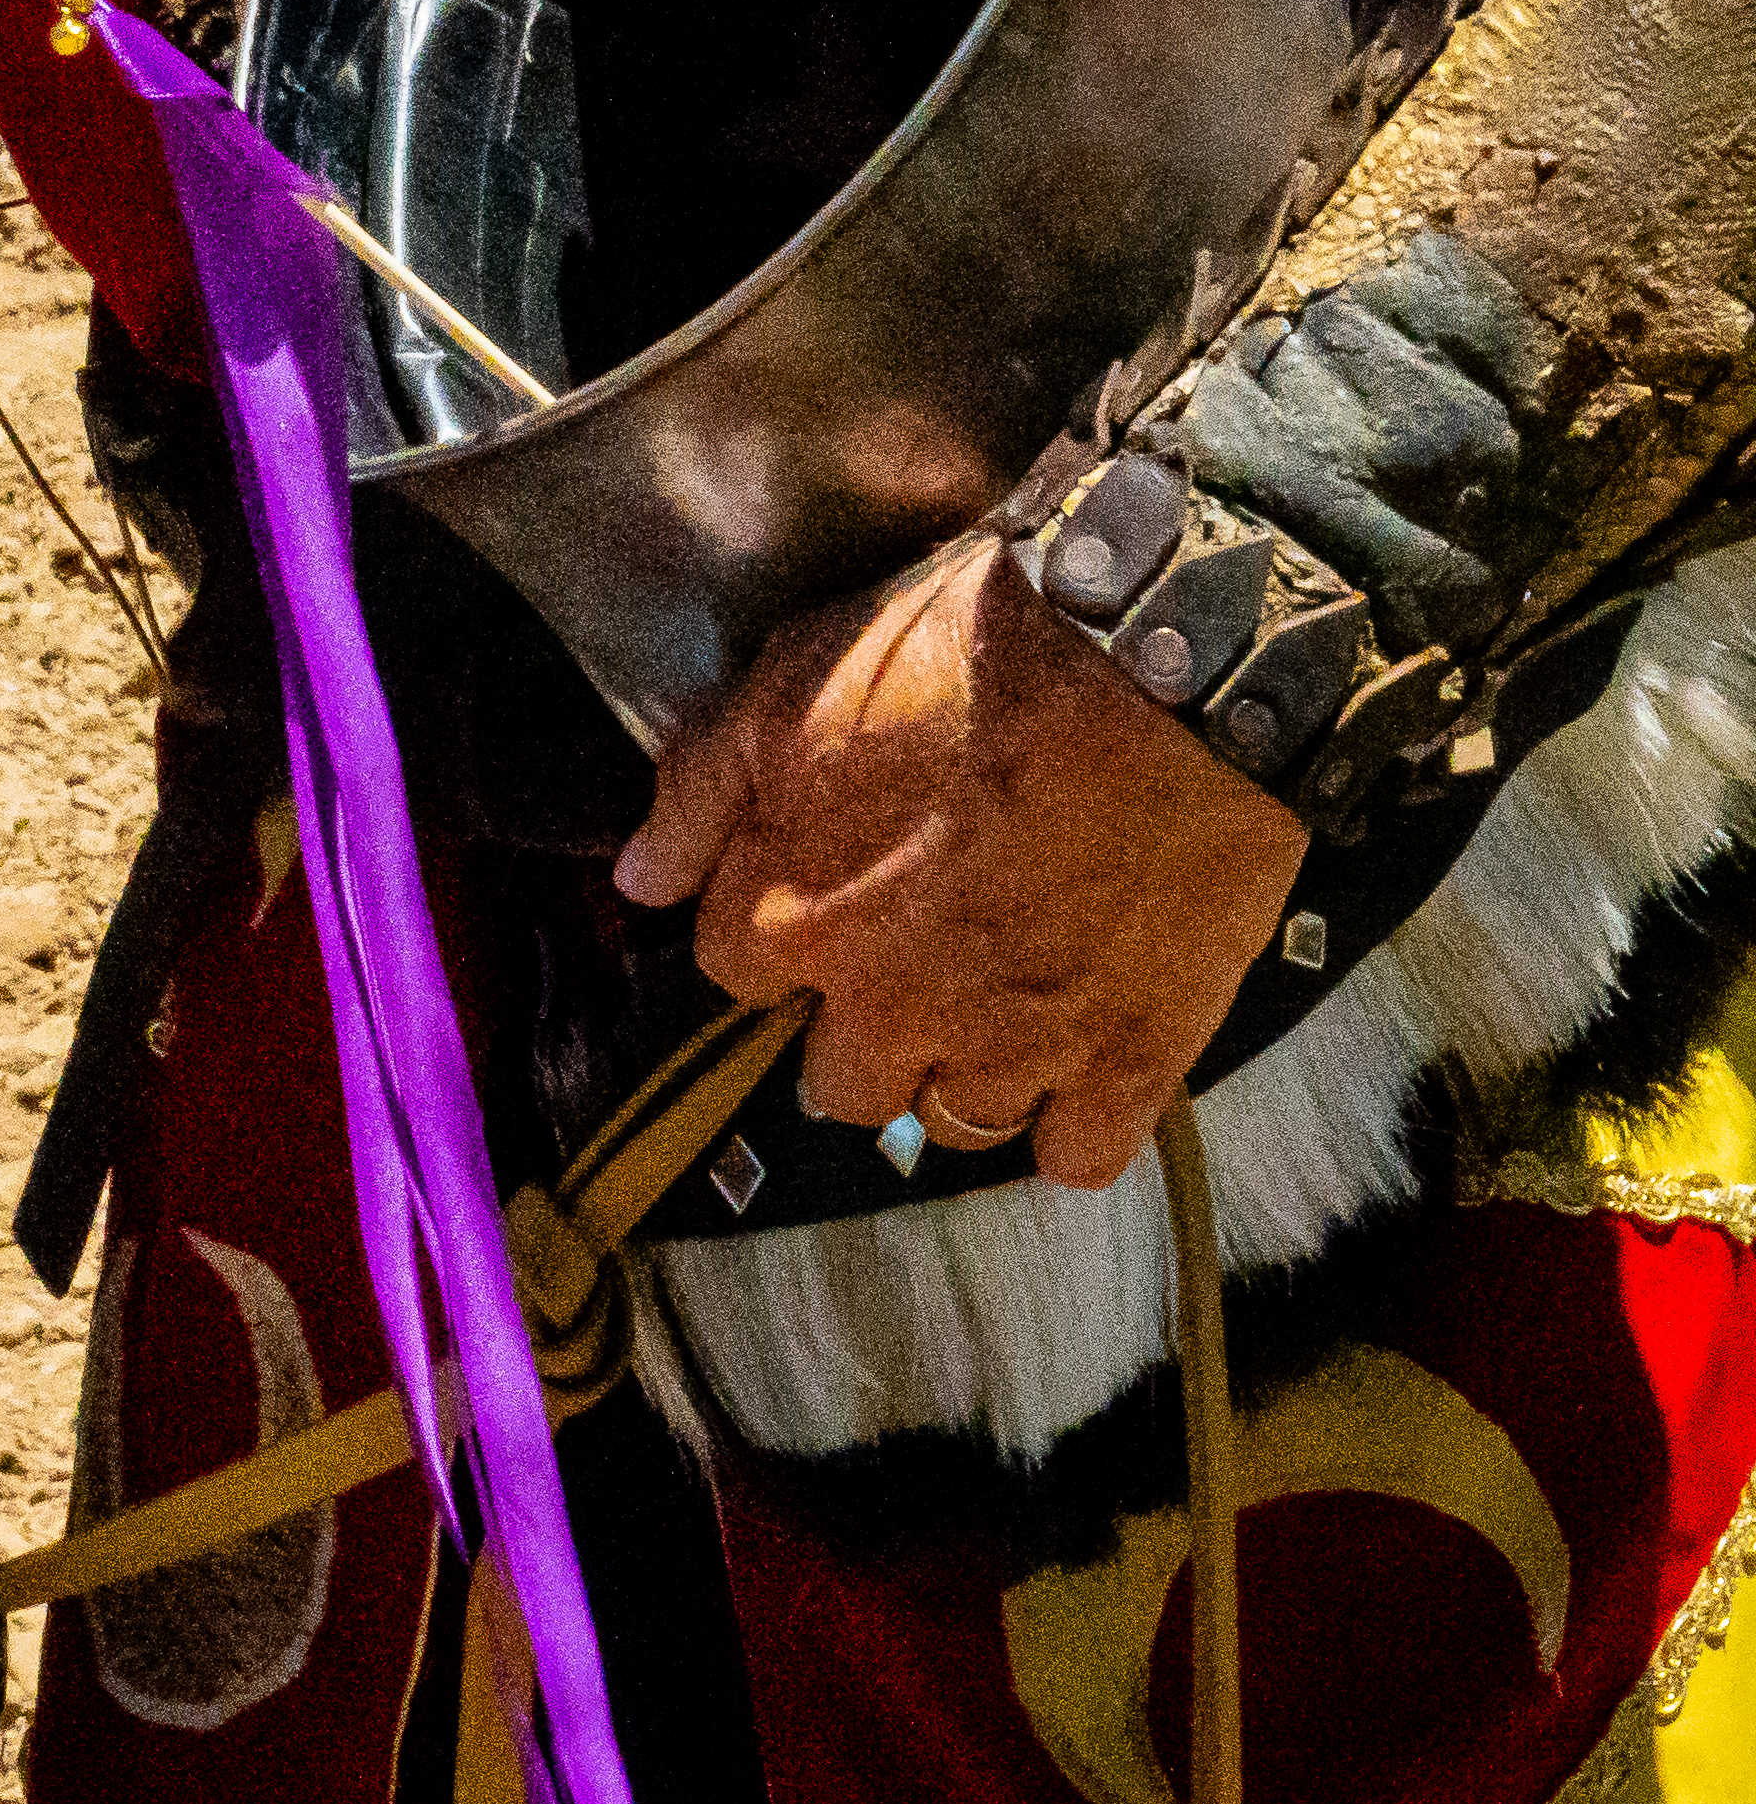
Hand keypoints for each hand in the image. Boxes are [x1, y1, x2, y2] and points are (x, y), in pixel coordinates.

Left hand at [614, 533, 1310, 1189]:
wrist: (1165, 657)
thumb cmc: (969, 650)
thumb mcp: (788, 685)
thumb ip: (699, 796)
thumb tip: (638, 880)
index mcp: (793, 922)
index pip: (736, 973)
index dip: (777, 931)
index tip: (822, 897)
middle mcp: (890, 1006)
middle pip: (839, 1078)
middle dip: (865, 1029)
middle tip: (918, 961)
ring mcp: (1013, 1043)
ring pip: (954, 1119)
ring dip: (965, 1076)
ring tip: (1003, 1008)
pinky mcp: (1132, 1057)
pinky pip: (1078, 1153)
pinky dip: (1077, 1125)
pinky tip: (1085, 1067)